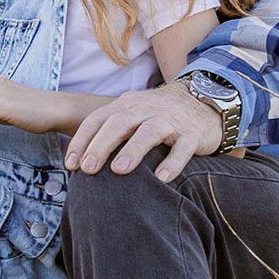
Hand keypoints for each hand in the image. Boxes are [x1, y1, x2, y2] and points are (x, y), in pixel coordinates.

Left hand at [69, 81, 224, 182]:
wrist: (206, 100)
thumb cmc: (161, 116)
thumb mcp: (134, 116)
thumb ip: (112, 131)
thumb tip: (81, 161)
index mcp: (127, 105)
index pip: (98, 120)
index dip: (82, 141)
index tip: (71, 164)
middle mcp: (146, 109)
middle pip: (119, 123)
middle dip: (101, 145)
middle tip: (88, 168)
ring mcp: (171, 120)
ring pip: (149, 132)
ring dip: (132, 150)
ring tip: (119, 170)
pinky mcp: (194, 133)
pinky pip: (183, 147)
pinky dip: (172, 162)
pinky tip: (161, 178)